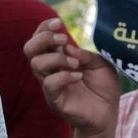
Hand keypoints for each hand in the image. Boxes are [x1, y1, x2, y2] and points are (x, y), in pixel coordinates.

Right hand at [25, 19, 120, 136]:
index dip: (44, 28)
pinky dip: (64, 76)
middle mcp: (50, 69)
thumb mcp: (101, 64)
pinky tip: (79, 76)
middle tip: (63, 40)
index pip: (39, 38)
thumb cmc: (103, 88)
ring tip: (76, 63)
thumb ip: (85, 54)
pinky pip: (49, 84)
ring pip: (36, 64)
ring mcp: (50, 85)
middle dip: (44, 39)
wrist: (108, 114)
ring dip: (57, 58)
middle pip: (29, 49)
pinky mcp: (54, 99)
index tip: (59, 23)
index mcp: (58, 57)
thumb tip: (67, 47)